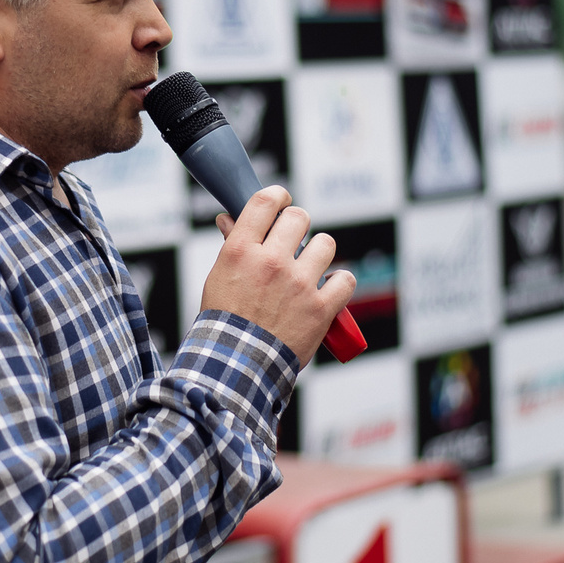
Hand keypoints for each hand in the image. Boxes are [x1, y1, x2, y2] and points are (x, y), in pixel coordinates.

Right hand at [201, 187, 356, 367]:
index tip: (282, 202)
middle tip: (292, 243)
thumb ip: (231, 245)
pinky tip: (328, 290)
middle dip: (297, 226)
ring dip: (319, 254)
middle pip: (299, 217)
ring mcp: (298, 284)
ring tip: (309, 270)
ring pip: (325, 244)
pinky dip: (340, 284)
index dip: (279, 196)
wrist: (236, 366)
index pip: (266, 201)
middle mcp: (271, 262)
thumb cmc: (224, 322)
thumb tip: (229, 218)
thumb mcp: (218, 277)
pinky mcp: (320, 308)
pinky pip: (345, 279)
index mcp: (241, 250)